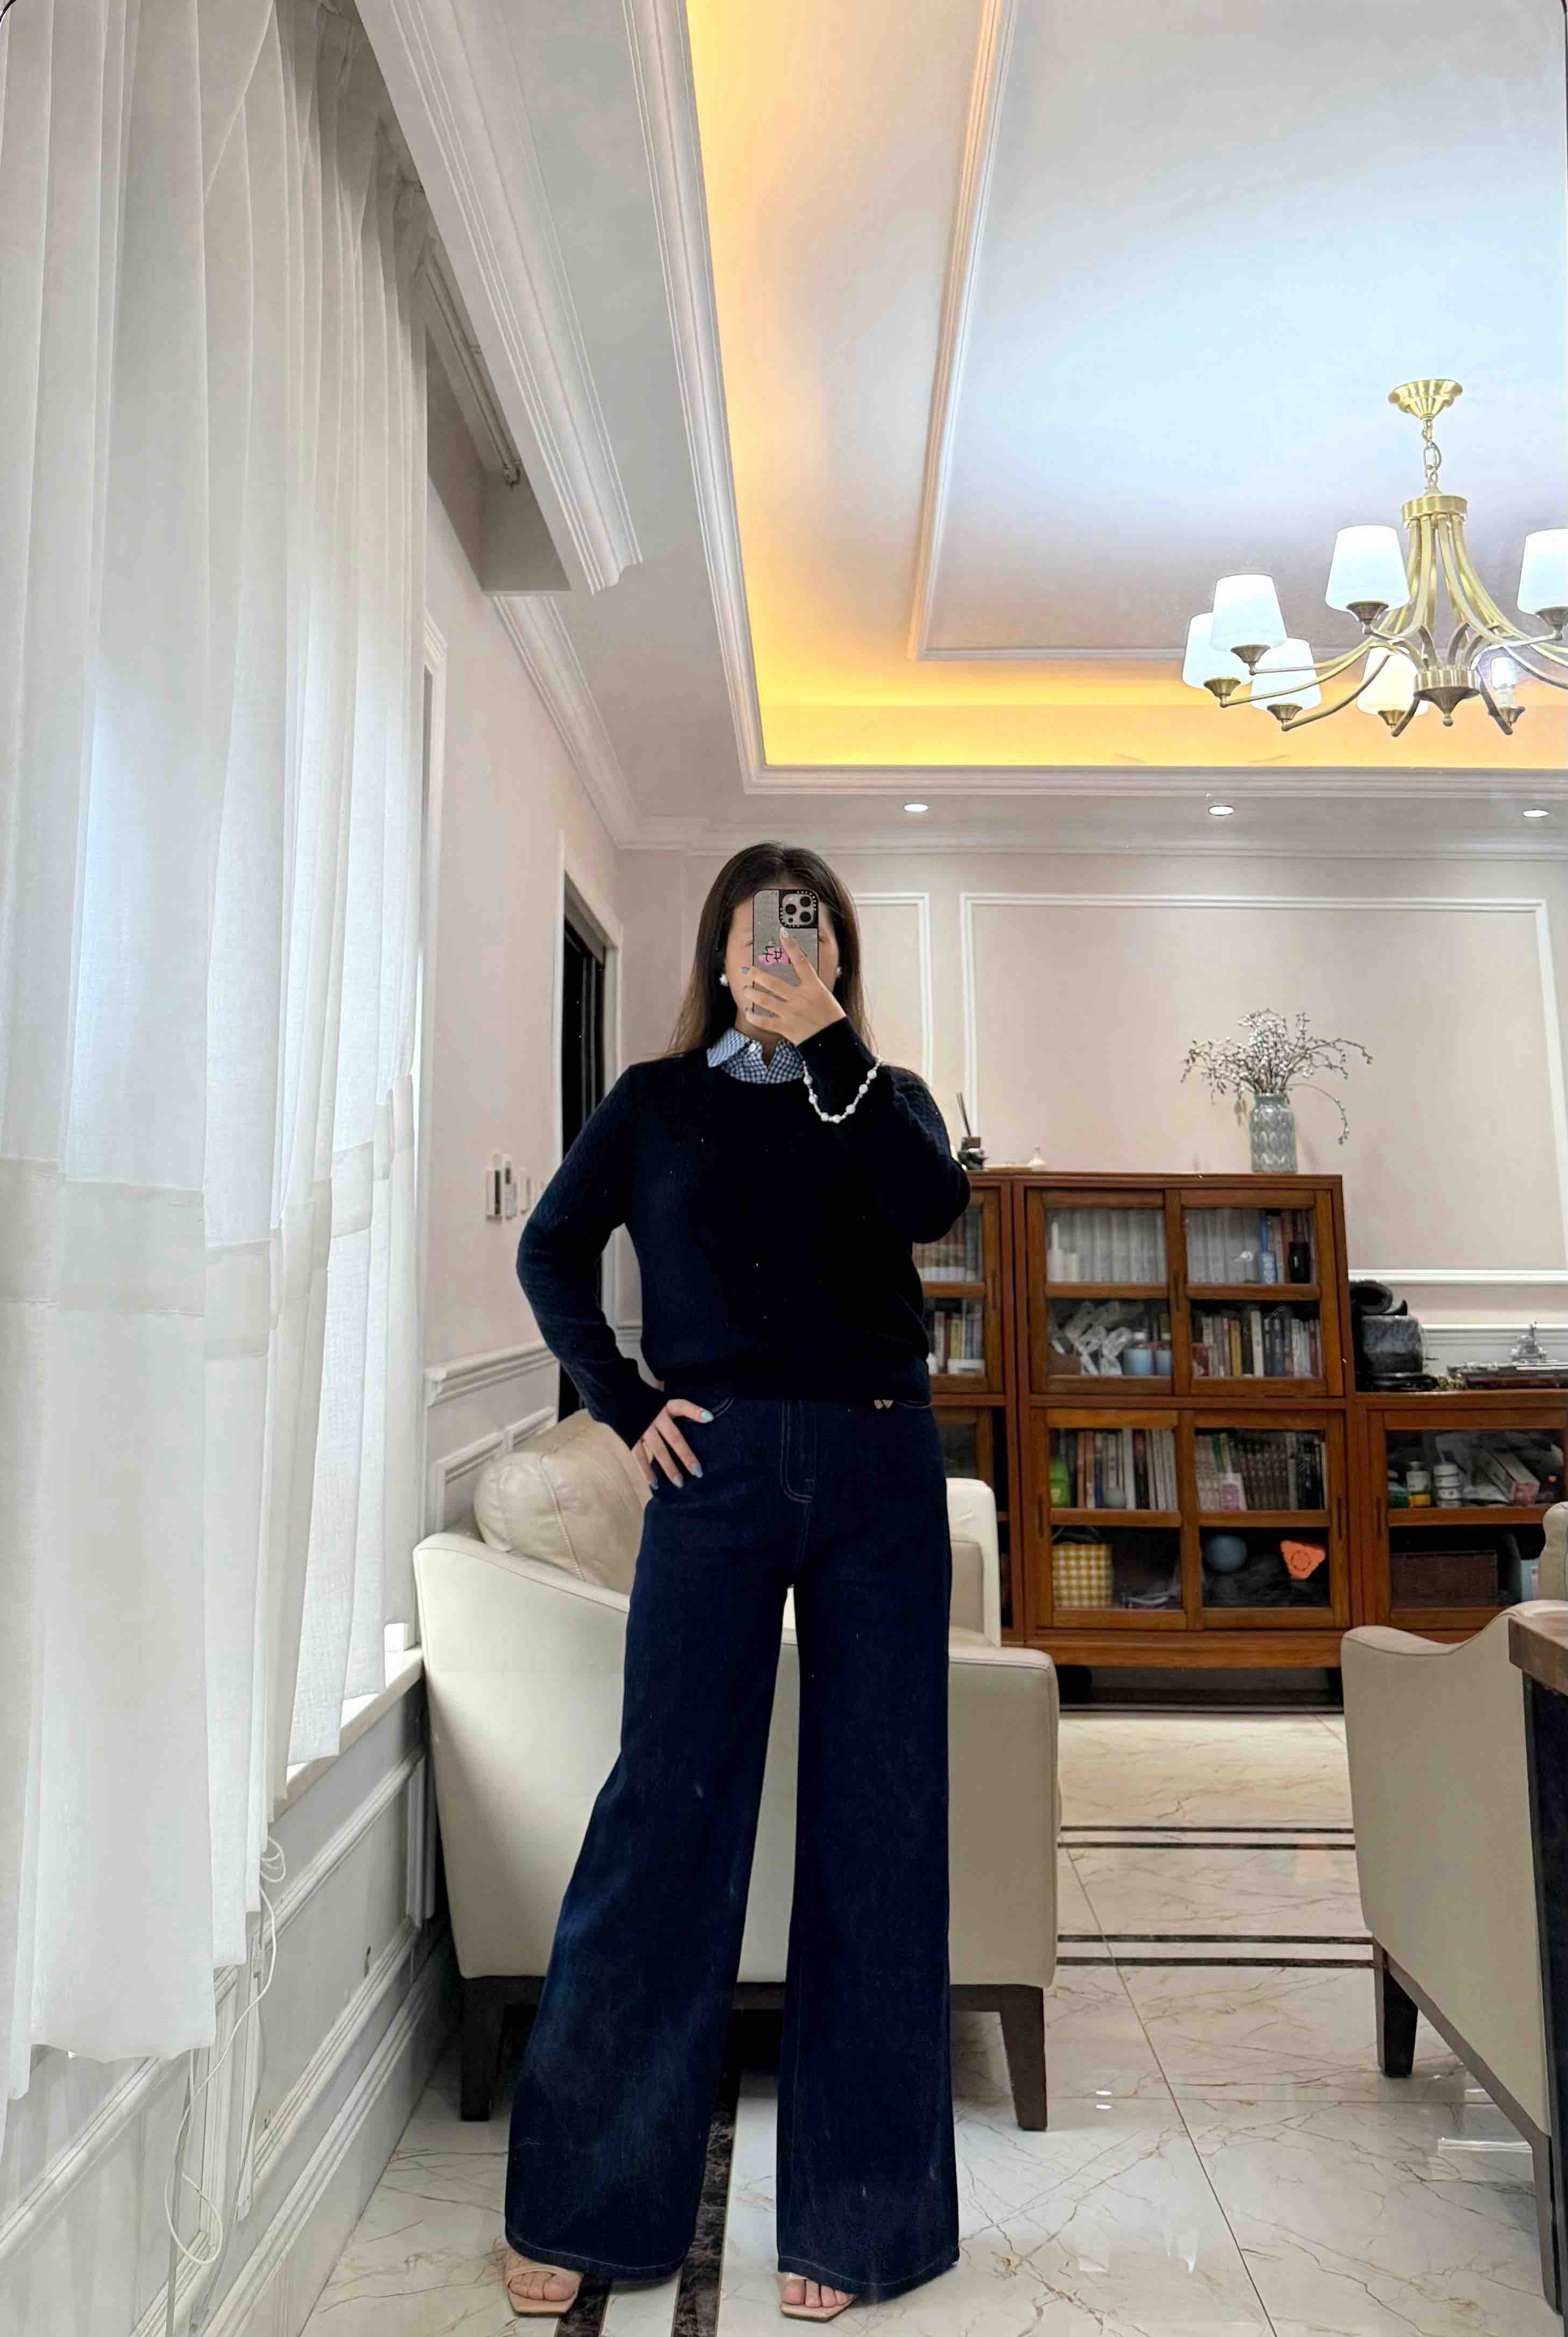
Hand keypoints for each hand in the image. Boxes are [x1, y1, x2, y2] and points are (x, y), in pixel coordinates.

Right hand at [633, 1398, 709, 1489]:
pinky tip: (654, 1485)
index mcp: (665, 1406)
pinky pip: (640, 1457)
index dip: (695, 1412)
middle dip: (686, 1456)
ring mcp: (643, 1429)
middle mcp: (655, 1418)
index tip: (709, 1418)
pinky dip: (647, 1472)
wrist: (618, 1396)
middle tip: (698, 1472)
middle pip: (674, 1438)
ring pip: (659, 1451)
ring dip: (669, 1468)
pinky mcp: (631, 1437)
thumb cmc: (647, 1400)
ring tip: (679, 1483)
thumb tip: (704, 1417)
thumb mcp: (662, 1399)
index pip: (682, 1406)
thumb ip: (678, 1408)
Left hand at [741, 930, 845, 1047]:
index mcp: (813, 987)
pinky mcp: (785, 1027)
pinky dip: (754, 1016)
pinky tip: (749, 1012)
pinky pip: (764, 1021)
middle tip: (747, 970)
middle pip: (773, 982)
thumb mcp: (824, 996)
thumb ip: (810, 986)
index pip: (801, 961)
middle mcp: (800, 998)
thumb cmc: (831, 1018)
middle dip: (757, 974)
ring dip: (752, 993)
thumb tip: (799, 976)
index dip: (791, 946)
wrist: (833, 1040)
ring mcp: (791, 1013)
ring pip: (765, 1000)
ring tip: (746, 990)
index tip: (782, 933)